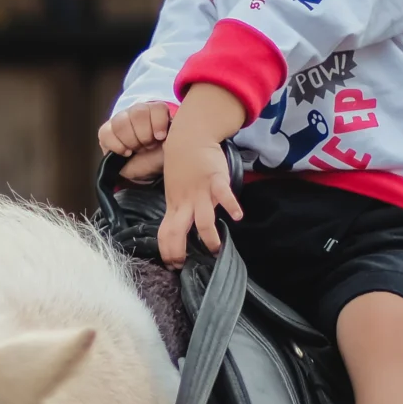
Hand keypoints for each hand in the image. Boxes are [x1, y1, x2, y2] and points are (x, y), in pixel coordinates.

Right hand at [98, 101, 172, 159]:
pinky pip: (106, 133)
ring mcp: (120, 120)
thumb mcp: (171, 151)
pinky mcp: (106, 131)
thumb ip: (173, 142)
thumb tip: (167, 138)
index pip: (157, 108)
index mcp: (157, 113)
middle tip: (148, 146)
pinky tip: (125, 152)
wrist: (144, 171)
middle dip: (144, 135)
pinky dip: (116, 146)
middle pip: (138, 113)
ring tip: (136, 149)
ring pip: (121, 122)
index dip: (158, 123)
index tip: (160, 137)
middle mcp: (138, 112)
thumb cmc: (158, 157)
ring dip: (130, 141)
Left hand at [156, 134, 241, 266]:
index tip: (172, 264)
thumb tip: (182, 228)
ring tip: (216, 249)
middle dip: (179, 250)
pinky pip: (223, 194)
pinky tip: (237, 216)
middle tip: (186, 265)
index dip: (167, 250)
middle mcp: (185, 202)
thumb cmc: (182, 166)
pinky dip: (231, 205)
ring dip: (208, 236)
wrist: (188, 139)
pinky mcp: (215, 180)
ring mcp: (200, 192)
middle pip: (177, 231)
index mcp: (174, 205)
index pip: (165, 233)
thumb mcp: (175, 191)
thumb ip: (179, 208)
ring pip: (202, 219)